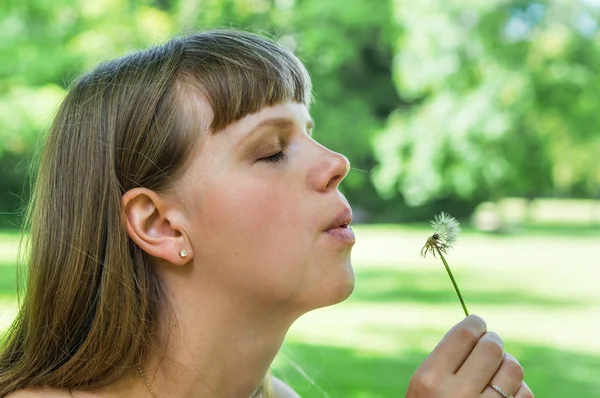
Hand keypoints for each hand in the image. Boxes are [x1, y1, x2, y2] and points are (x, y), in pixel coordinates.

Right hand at [406, 315, 533, 397]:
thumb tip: (479, 329)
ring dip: (508, 365)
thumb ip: (446, 362)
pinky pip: (525, 394)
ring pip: (513, 368)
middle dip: (493, 342)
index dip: (475, 323)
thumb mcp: (423, 389)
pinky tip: (504, 395)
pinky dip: (519, 390)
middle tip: (490, 346)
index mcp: (429, 380)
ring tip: (497, 372)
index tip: (478, 324)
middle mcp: (456, 395)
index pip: (464, 334)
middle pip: (491, 347)